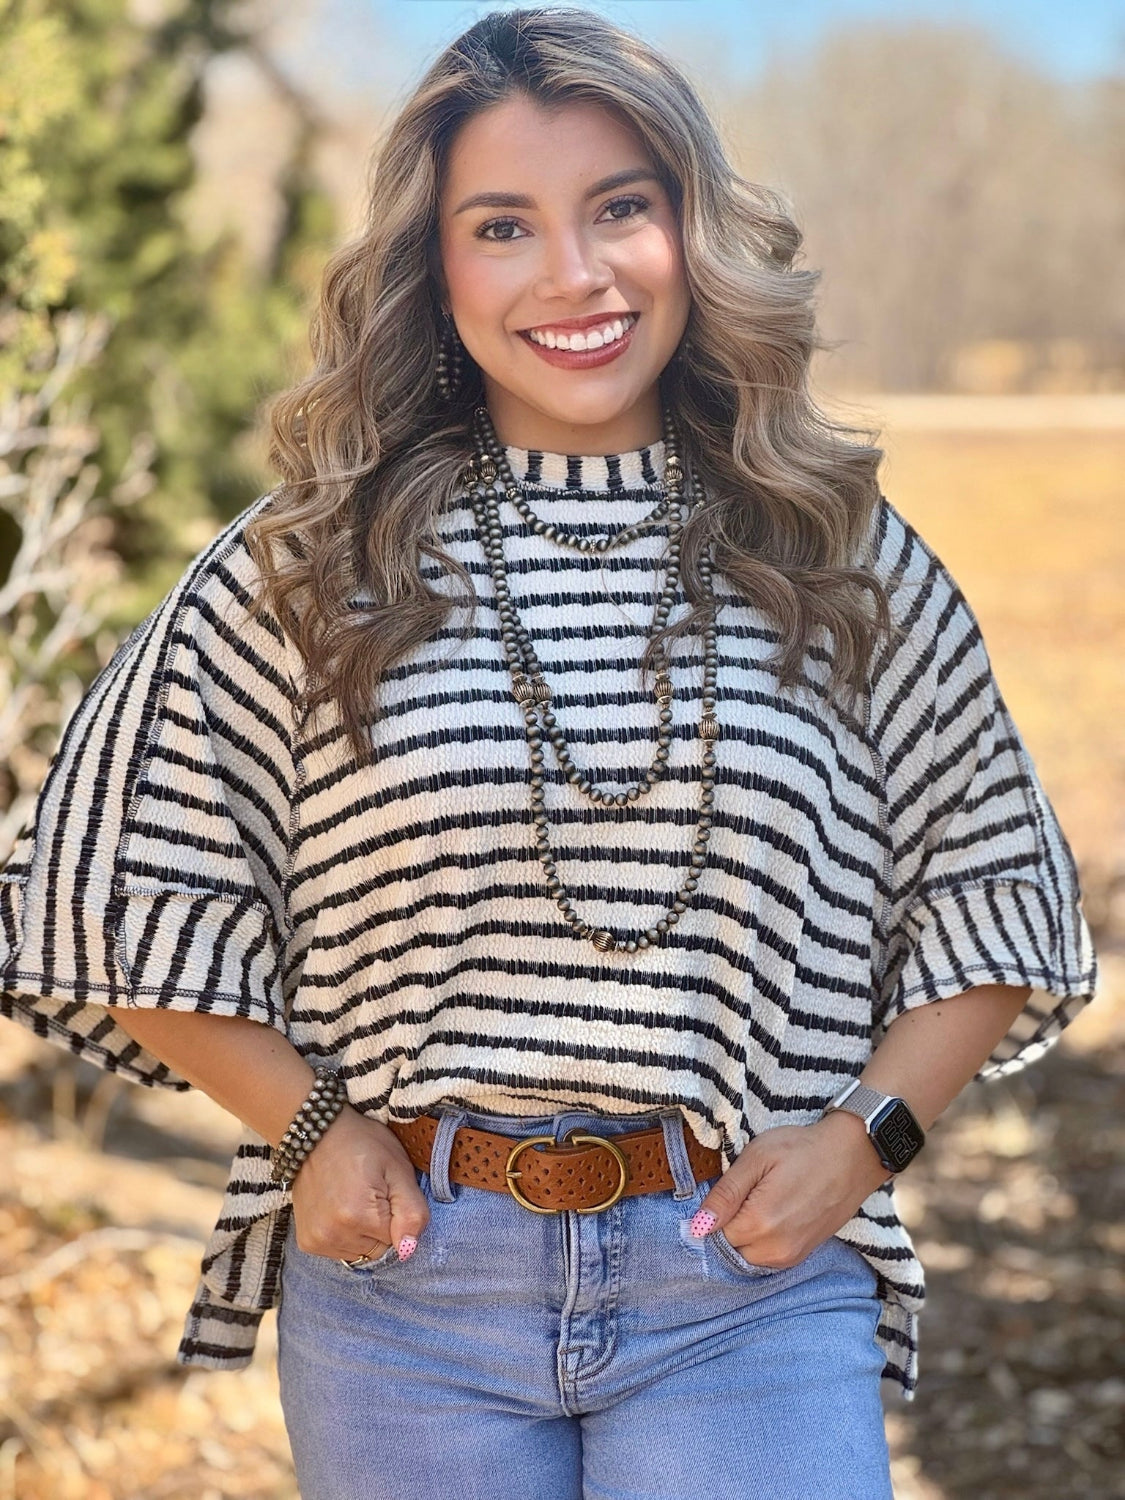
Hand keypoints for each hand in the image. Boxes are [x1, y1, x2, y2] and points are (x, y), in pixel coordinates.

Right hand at [290, 1105, 429, 1262]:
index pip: (398, 1240)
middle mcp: (334, 1235)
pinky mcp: (307, 1242)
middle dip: (380, 1226)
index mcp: (360, 1216)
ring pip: (359, 1253)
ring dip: (362, 1233)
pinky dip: (345, 1235)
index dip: (397, 1215)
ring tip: (352, 1199)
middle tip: (369, 1193)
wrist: (316, 1134)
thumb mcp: (398, 1167)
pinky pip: (340, 1251)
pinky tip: (339, 1208)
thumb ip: (411, 1211)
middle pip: (378, 1250)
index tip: (385, 1191)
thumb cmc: (362, 1144)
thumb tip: (409, 1250)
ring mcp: (318, 1240)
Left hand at [690, 1113, 889, 1267]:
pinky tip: (775, 1212)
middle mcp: (775, 1249)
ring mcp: (792, 1255)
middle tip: (749, 1191)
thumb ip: (725, 1194)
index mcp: (759, 1223)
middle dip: (731, 1224)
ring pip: (748, 1255)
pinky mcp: (803, 1254)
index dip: (716, 1211)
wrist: (852, 1156)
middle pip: (730, 1248)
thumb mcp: (757, 1157)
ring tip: (764, 1199)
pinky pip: (768, 1257)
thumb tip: (697, 1226)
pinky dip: (763, 1241)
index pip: (713, 1233)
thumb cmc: (803, 1149)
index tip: (730, 1190)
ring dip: (747, 1234)